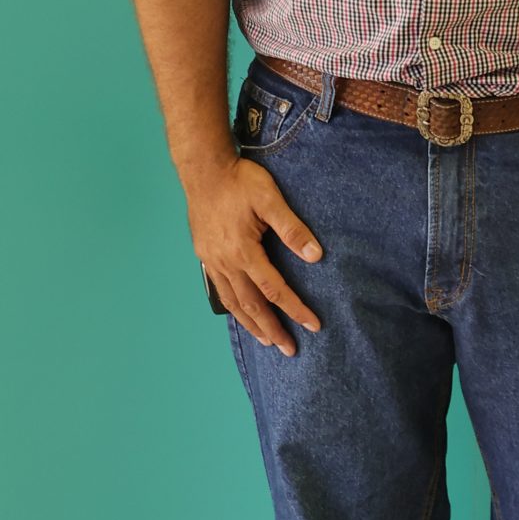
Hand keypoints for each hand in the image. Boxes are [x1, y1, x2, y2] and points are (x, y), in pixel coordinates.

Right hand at [189, 156, 323, 357]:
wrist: (203, 170)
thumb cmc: (239, 181)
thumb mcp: (270, 198)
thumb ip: (292, 228)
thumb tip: (315, 256)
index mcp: (243, 250)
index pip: (274, 289)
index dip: (294, 309)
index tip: (312, 325)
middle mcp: (225, 262)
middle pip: (252, 304)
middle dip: (272, 328)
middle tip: (289, 349)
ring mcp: (212, 260)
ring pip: (233, 302)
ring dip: (251, 324)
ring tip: (267, 340)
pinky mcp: (205, 256)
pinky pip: (220, 290)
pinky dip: (234, 307)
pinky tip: (242, 313)